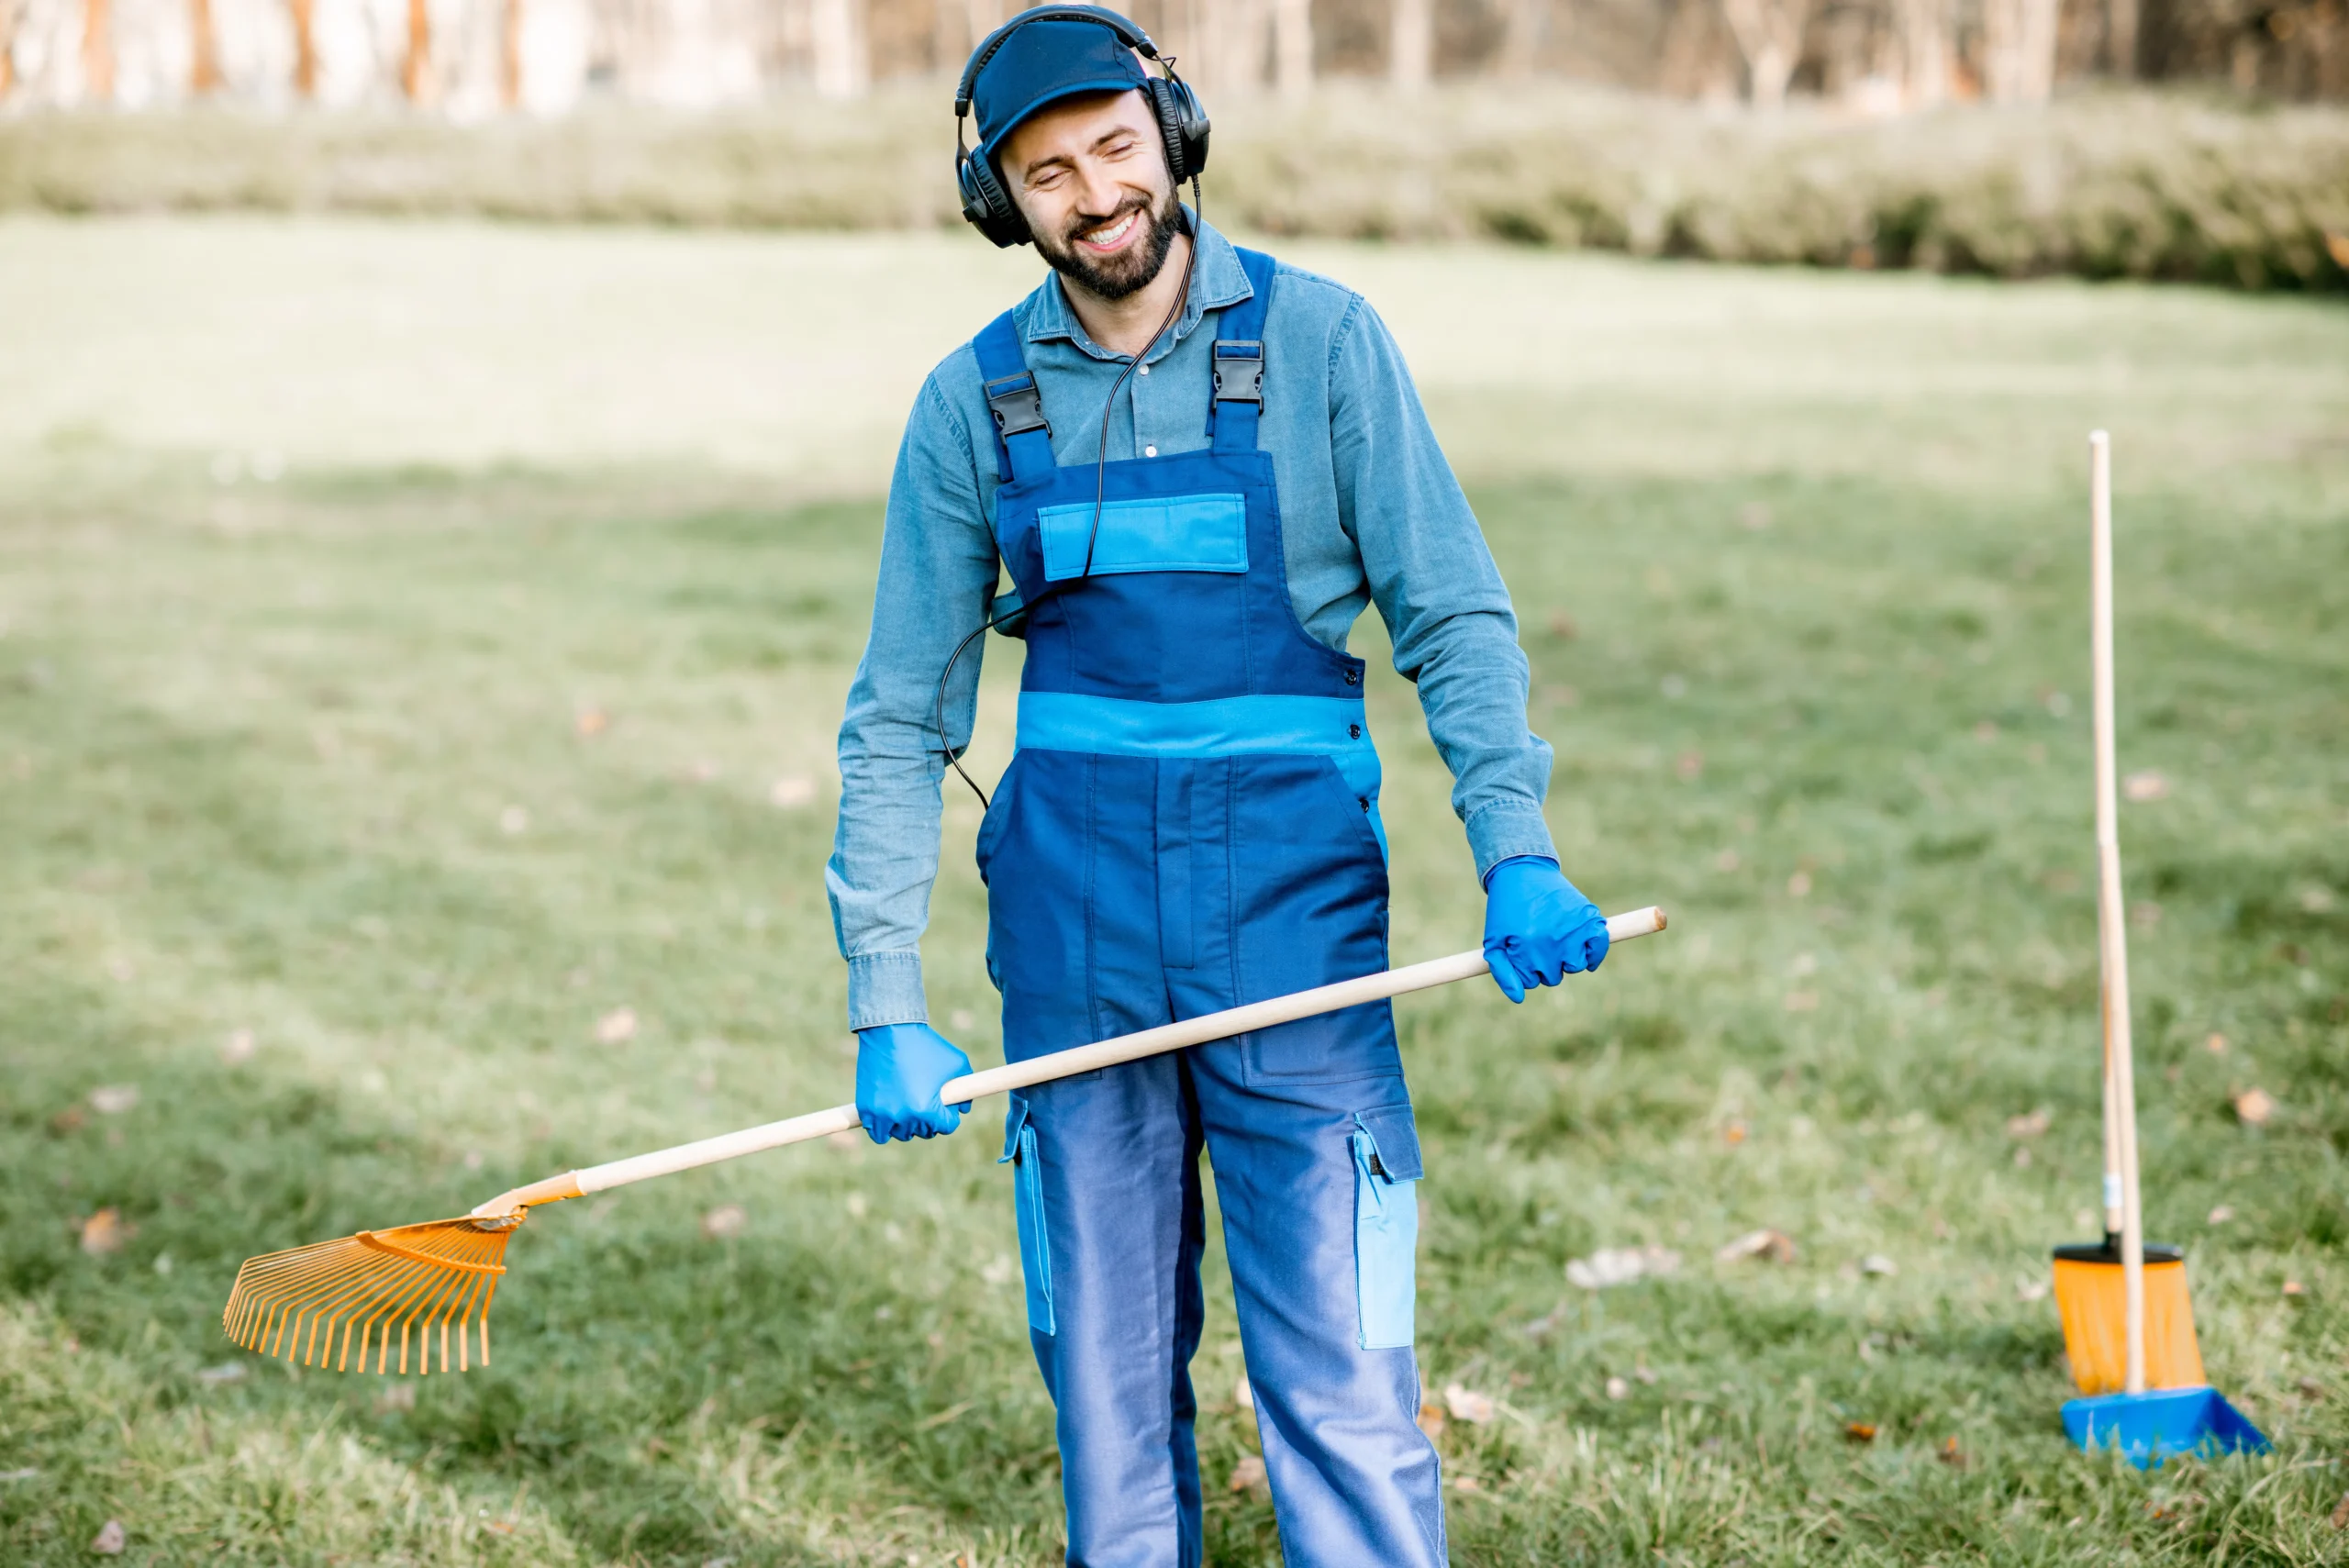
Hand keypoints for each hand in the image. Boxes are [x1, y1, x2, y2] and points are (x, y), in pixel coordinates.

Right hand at [854, 1023, 973, 1144]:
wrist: (890, 1030)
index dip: (949, 1114)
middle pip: (924, 1132)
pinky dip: (885, 1129)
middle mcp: (904, 1117)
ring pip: (901, 1134)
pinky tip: (891, 1116)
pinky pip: (878, 1134)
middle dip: (929, 1118)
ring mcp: (883, 1115)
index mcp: (926, 1110)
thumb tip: (964, 1108)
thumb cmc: (925, 1046)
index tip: (945, 1102)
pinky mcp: (866, 1109)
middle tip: (926, 1098)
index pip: (947, 1126)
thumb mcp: (956, 1062)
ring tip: (909, 1104)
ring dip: (908, 1124)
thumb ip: (966, 1088)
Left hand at [1482, 856, 1608, 1003]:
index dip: (1525, 968)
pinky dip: (1594, 953)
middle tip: (1538, 941)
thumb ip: (1503, 973)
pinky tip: (1584, 948)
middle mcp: (1552, 941)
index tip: (1521, 951)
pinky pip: (1599, 948)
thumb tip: (1519, 999)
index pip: (1531, 981)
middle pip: (1554, 976)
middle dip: (1545, 964)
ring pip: (1575, 966)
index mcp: (1526, 948)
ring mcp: (1573, 930)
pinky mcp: (1590, 918)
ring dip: (1566, 958)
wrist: (1523, 871)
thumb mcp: (1494, 941)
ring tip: (1555, 937)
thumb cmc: (1506, 909)